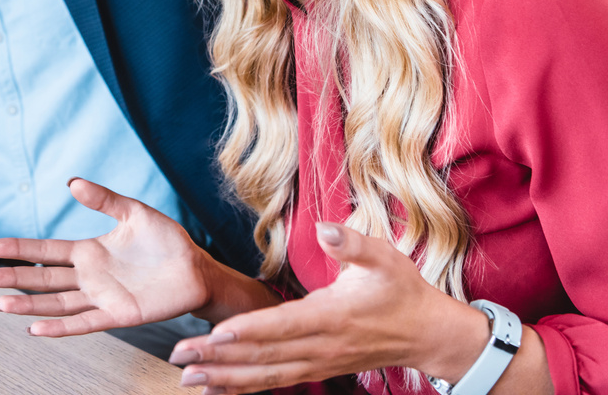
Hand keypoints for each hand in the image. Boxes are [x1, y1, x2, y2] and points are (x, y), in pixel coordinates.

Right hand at [0, 179, 267, 335]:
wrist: (197, 269)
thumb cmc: (168, 241)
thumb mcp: (134, 212)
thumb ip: (104, 199)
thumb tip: (72, 182)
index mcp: (89, 250)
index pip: (45, 250)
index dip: (18, 249)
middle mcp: (90, 276)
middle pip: (42, 279)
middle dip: (13, 279)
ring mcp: (101, 298)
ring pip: (56, 303)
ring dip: (28, 304)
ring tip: (0, 304)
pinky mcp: (117, 315)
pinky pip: (83, 323)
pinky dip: (59, 326)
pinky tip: (35, 328)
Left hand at [167, 223, 492, 393]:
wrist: (428, 333)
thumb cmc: (402, 291)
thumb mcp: (383, 258)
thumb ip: (352, 243)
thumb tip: (326, 228)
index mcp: (331, 316)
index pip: (282, 326)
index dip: (248, 331)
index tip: (215, 334)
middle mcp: (320, 346)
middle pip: (263, 356)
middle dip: (219, 359)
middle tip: (179, 358)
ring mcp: (317, 363)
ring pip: (266, 376)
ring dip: (225, 378)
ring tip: (187, 380)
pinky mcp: (316, 370)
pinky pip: (276, 382)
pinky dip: (245, 387)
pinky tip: (218, 388)